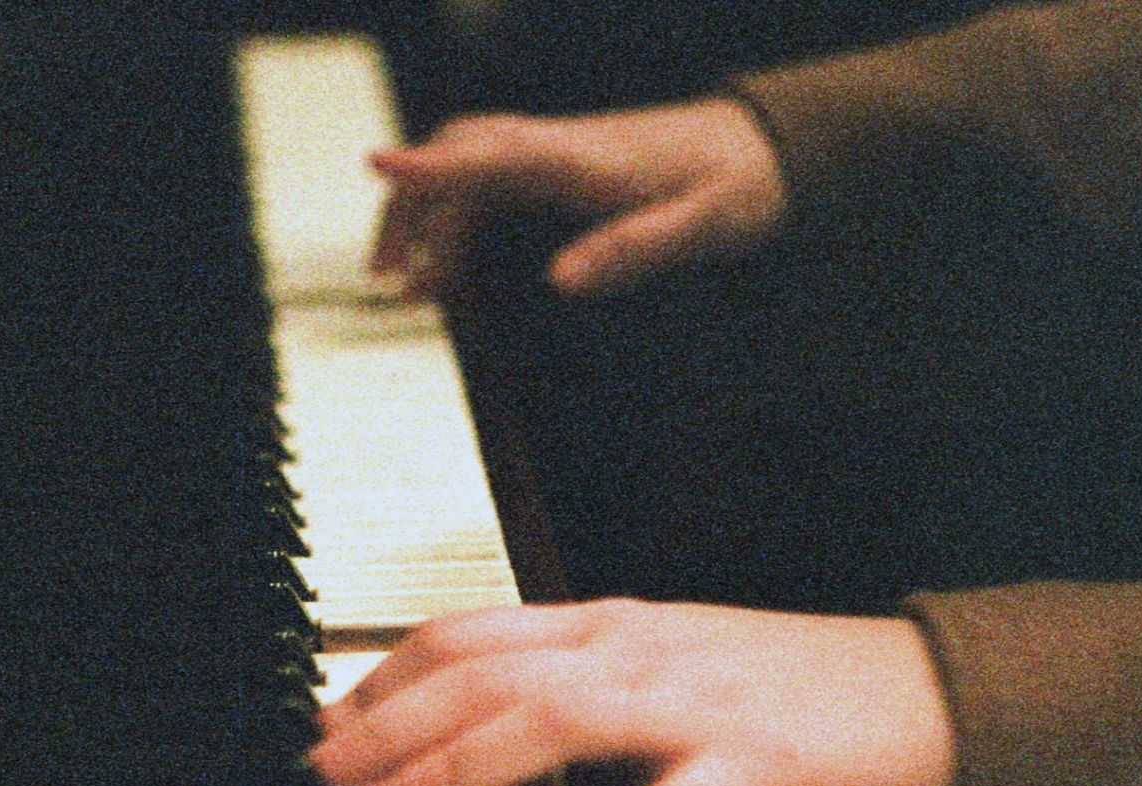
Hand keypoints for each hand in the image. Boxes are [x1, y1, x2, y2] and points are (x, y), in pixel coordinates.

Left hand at [310, 600, 954, 785]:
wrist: (931, 695)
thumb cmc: (796, 684)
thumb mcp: (673, 658)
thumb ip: (584, 676)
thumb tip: (486, 714)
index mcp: (618, 624)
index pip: (474, 633)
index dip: (386, 676)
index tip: (326, 723)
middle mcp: (644, 652)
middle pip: (491, 673)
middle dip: (391, 725)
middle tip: (321, 775)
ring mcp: (700, 707)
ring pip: (556, 719)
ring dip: (458, 765)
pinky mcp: (758, 770)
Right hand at [369, 97, 787, 297]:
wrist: (763, 145)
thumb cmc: (737, 185)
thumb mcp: (702, 226)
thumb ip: (634, 249)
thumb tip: (561, 281)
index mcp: (588, 159)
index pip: (495, 152)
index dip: (434, 162)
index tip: (377, 162)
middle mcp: (559, 147)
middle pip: (459, 156)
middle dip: (410, 207)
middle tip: (386, 276)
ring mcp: (555, 155)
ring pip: (466, 171)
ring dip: (426, 218)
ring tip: (407, 284)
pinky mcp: (558, 168)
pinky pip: (487, 186)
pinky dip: (456, 222)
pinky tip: (452, 268)